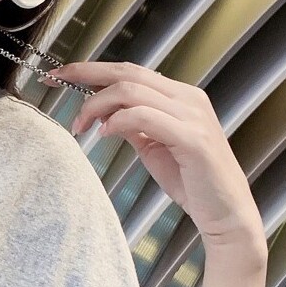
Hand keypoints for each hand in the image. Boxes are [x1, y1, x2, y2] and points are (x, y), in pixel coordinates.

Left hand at [42, 61, 265, 244]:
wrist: (228, 217)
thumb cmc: (192, 182)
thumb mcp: (152, 145)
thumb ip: (132, 123)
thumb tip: (103, 110)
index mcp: (180, 95)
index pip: (130, 71)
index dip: (93, 69)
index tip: (63, 73)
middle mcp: (188, 98)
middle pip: (128, 73)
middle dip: (87, 74)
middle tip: (58, 80)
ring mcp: (193, 115)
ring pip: (133, 91)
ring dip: (98, 104)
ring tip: (81, 125)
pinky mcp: (194, 138)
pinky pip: (146, 117)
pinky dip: (119, 121)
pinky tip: (104, 133)